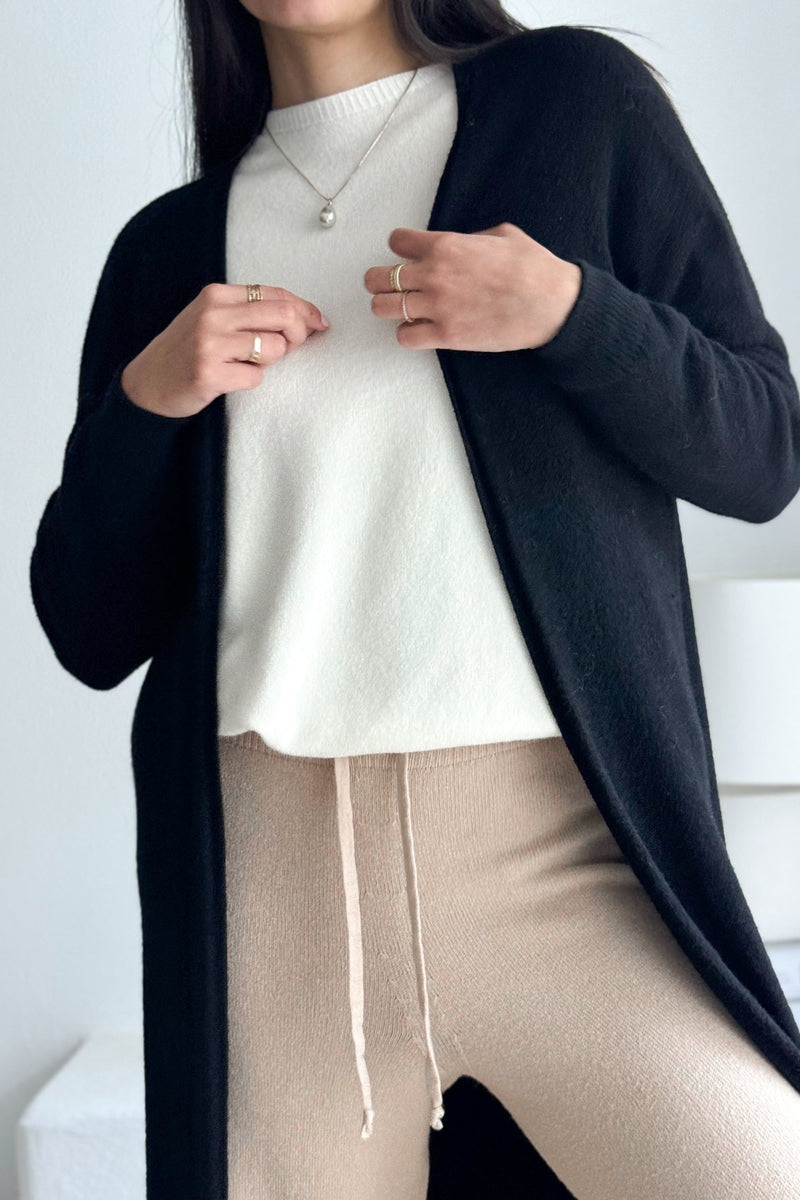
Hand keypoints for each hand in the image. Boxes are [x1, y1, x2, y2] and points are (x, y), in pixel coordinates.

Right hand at [121, 283, 329, 417]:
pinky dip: (250, 381)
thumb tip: (303, 318)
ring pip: (274, 348)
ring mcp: (209, 343)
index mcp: (216, 295)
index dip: (306, 310)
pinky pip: (255, 377)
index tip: (319, 323)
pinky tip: (229, 379)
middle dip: (300, 333)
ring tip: (246, 364)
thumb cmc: (186, 351)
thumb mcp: (212, 318)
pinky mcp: (209, 373)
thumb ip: (250, 313)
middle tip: (294, 346)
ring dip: (270, 361)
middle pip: (283, 316)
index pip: (277, 294)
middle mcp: (213, 314)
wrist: (146, 383)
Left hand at [363, 223, 580, 351]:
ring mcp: (436, 307)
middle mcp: (433, 275)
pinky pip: (405, 337)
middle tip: (388, 285)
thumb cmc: (532, 267)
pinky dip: (407, 334)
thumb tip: (461, 244)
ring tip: (400, 309)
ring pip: (383, 308)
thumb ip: (470, 238)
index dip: (399, 247)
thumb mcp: (501, 234)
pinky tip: (419, 330)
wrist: (550, 303)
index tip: (406, 254)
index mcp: (445, 245)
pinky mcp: (445, 335)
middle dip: (379, 281)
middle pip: (377, 278)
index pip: (397, 241)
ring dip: (387, 307)